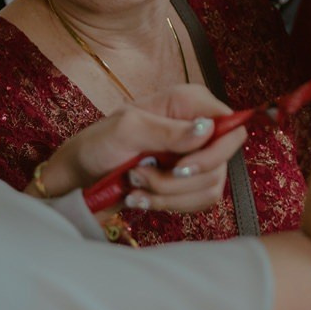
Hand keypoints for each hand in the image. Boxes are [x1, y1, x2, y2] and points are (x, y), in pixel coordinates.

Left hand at [37, 83, 246, 215]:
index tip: (180, 167)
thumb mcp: (126, 130)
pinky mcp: (189, 184)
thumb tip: (208, 129)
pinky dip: (168, 206)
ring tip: (136, 185)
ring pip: (210, 187)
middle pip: (222, 162)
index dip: (214, 151)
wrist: (79, 178)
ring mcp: (195, 157)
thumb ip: (167, 131)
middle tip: (143, 175)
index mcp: (189, 103)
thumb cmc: (97, 144)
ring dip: (168, 195)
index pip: (231, 125)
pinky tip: (141, 199)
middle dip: (179, 180)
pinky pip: (199, 203)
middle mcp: (198, 128)